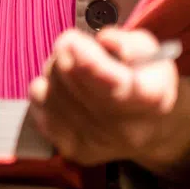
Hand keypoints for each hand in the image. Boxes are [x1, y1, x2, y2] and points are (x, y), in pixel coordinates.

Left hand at [28, 27, 189, 182]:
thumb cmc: (148, 81)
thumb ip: (127, 41)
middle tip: (77, 48)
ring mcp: (95, 142)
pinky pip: (37, 104)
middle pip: (69, 77)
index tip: (74, 40)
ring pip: (48, 89)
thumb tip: (103, 40)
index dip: (83, 56)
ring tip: (75, 72)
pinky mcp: (71, 149)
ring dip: (55, 72)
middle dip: (66, 53)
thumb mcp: (151, 52)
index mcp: (148, 99)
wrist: (152, 129)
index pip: (106, 81)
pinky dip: (46, 91)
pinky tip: (66, 91)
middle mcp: (122, 128)